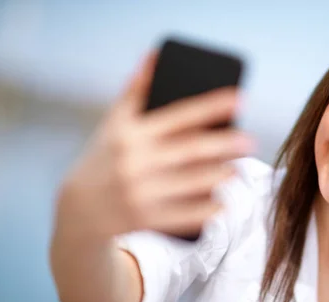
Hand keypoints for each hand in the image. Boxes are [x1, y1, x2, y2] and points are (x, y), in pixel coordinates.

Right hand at [60, 50, 255, 238]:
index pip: (179, 114)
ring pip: (189, 183)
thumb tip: (156, 54)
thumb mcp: (115, 123)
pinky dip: (203, 210)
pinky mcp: (142, 219)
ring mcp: (138, 192)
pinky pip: (181, 216)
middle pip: (189, 150)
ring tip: (236, 169)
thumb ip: (137, 90)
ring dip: (217, 176)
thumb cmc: (105, 157)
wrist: (78, 208)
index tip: (241, 98)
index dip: (212, 105)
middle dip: (224, 144)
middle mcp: (133, 161)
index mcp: (130, 133)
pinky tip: (222, 203)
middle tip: (250, 140)